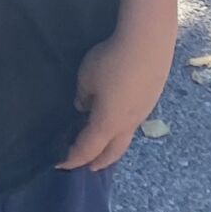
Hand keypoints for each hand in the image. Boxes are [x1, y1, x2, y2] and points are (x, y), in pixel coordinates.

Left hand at [59, 26, 173, 170]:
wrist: (148, 45)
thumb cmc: (111, 63)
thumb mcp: (86, 78)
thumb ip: (83, 97)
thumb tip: (84, 108)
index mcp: (108, 124)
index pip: (88, 149)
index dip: (73, 158)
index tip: (60, 164)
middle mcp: (127, 125)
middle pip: (112, 153)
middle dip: (98, 162)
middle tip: (87, 166)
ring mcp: (142, 114)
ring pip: (125, 139)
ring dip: (112, 147)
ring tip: (102, 146)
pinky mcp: (150, 100)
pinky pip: (132, 124)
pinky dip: (120, 131)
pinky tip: (116, 119)